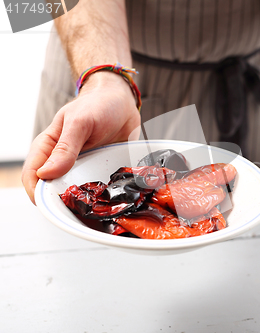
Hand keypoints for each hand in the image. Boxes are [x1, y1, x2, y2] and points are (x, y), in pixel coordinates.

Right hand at [22, 72, 140, 203]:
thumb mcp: (80, 123)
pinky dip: (103, 194)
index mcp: (48, 148)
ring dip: (84, 200)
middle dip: (62, 202)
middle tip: (77, 209)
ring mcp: (82, 167)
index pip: (32, 176)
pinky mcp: (100, 169)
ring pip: (76, 191)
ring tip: (95, 208)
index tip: (49, 204)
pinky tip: (112, 198)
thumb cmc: (97, 105)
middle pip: (54, 189)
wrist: (122, 101)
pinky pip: (98, 187)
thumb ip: (65, 148)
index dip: (36, 193)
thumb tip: (46, 174)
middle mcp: (62, 160)